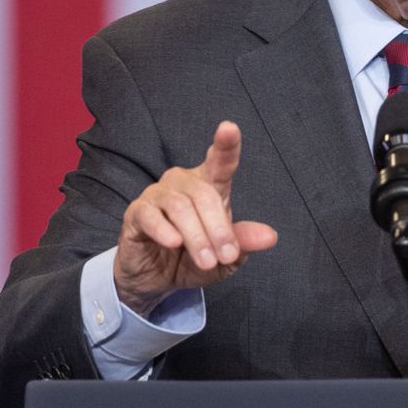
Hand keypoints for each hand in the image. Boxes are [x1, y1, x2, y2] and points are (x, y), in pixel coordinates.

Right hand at [114, 121, 277, 313]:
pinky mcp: (136, 213)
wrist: (156, 279)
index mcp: (209, 187)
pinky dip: (164, 230)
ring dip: (197, 237)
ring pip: (180, 206)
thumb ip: (243, 243)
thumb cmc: (192, 260)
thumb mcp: (224, 258)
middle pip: (204, 195)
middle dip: (218, 228)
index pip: (219, 161)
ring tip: (206, 261)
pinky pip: (150, 215)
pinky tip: (174, 243)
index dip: (225, 145)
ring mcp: (157, 195)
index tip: (229, 128)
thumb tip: (270, 237)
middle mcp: (183, 183)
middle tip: (226, 256)